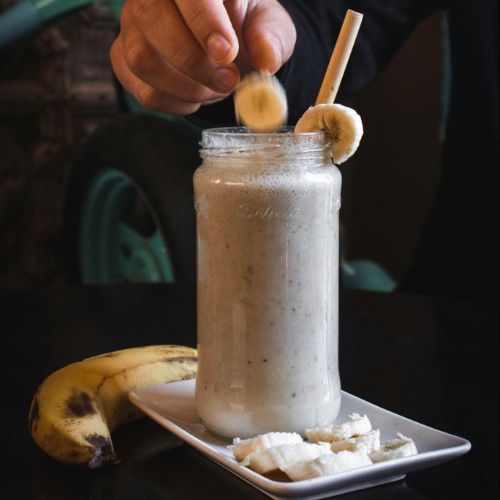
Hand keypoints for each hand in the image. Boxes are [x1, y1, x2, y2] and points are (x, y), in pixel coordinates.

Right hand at [110, 0, 295, 114]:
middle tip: (229, 80)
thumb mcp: (269, 26)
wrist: (226, 46)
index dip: (203, 20)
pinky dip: (176, 103)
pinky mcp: (124, 59)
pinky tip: (196, 97)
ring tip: (215, 89)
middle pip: (151, 19)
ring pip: (143, 59)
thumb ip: (271, 38)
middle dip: (195, 62)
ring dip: (187, 87)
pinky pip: (143, 90)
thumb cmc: (245, 28)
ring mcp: (132, 27)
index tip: (226, 52)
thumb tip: (267, 59)